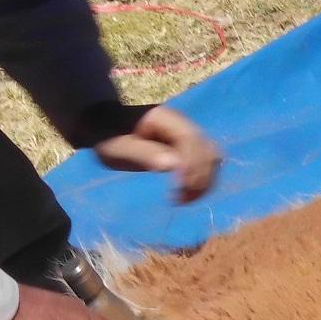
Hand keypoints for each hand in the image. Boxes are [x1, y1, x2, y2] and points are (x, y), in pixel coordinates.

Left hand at [91, 104, 220, 201]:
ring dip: (204, 181)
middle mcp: (184, 125)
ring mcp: (190, 136)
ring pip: (212, 158)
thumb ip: (143, 154)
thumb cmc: (110, 137)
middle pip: (207, 149)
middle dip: (200, 177)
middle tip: (180, 199)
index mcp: (166, 119)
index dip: (192, 164)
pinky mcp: (191, 149)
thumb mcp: (119, 147)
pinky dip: (203, 181)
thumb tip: (173, 165)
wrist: (109, 128)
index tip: (180, 186)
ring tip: (184, 200)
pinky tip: (188, 196)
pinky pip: (207, 164)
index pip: (190, 140)